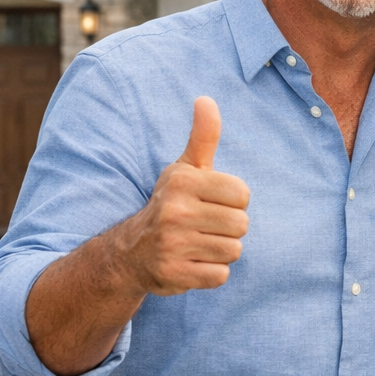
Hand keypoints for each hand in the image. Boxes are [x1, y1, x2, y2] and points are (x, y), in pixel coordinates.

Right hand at [117, 97, 250, 295]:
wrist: (131, 252)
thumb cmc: (172, 202)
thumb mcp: (185, 168)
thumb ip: (203, 136)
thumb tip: (206, 99)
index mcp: (182, 182)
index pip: (243, 195)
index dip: (234, 202)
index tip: (211, 203)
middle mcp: (174, 212)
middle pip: (242, 225)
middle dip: (229, 228)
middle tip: (204, 226)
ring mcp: (172, 245)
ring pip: (234, 250)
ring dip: (221, 251)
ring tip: (198, 244)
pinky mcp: (173, 275)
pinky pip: (220, 276)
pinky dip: (211, 273)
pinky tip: (192, 263)